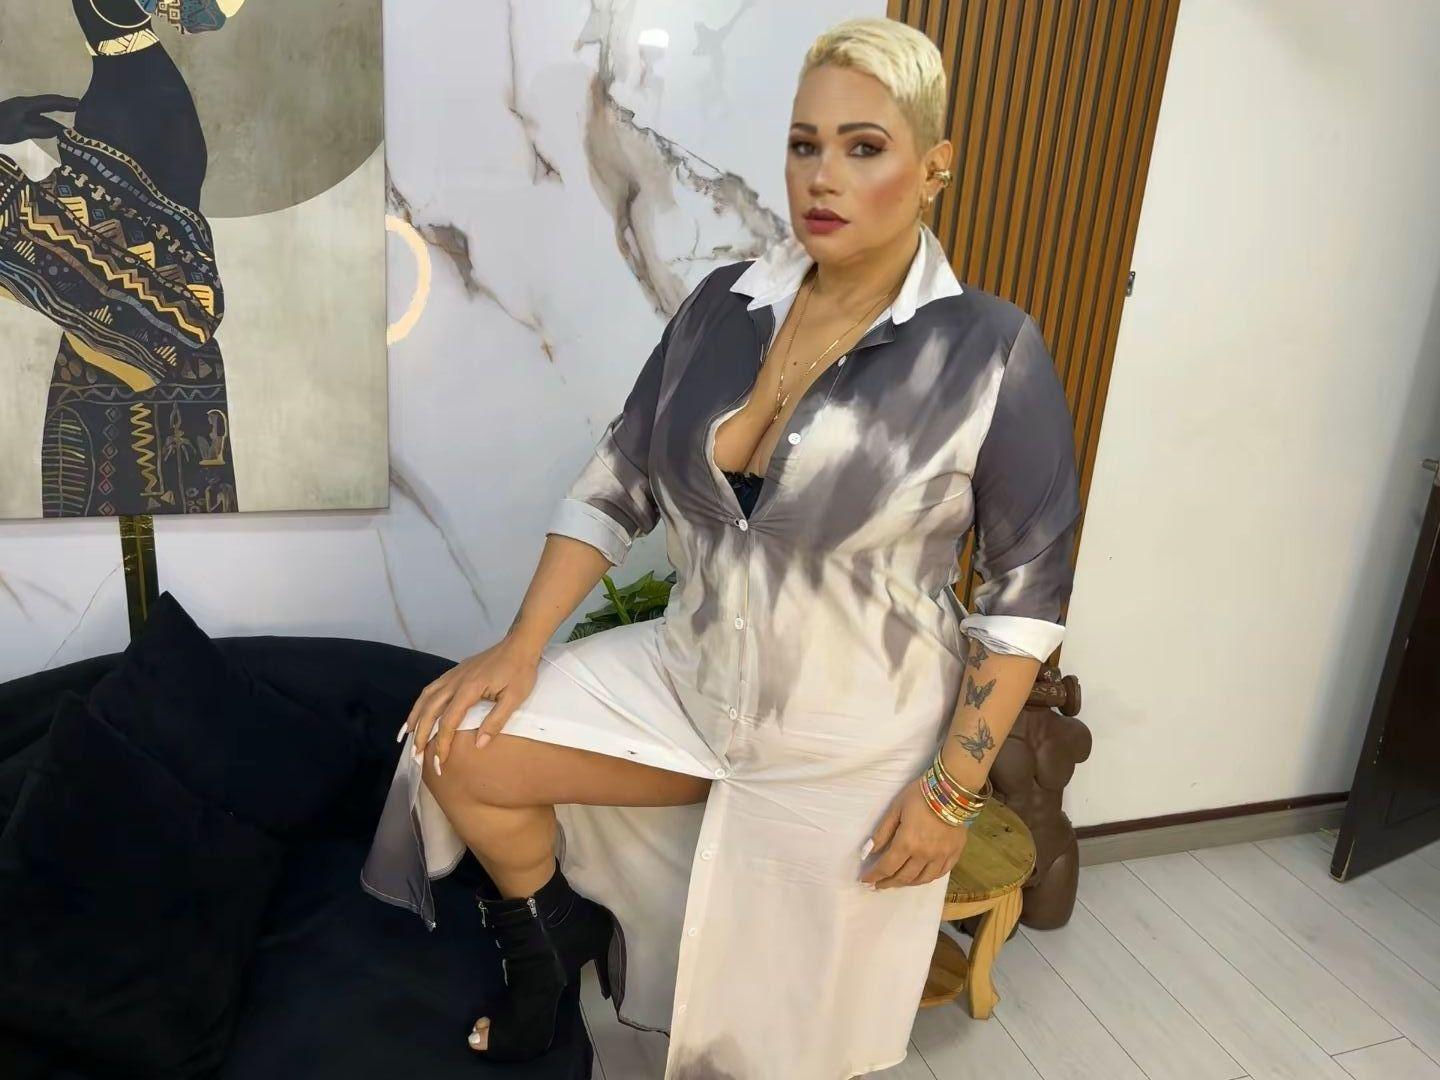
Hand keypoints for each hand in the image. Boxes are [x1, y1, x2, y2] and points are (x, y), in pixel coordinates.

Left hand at [0, 96, 79, 143]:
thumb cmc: (0, 128)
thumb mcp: (20, 131)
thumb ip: (40, 130)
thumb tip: (59, 130)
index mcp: (26, 105)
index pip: (50, 102)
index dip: (65, 102)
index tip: (80, 103)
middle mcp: (25, 106)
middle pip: (48, 104)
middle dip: (63, 106)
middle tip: (80, 108)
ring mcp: (21, 112)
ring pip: (43, 114)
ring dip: (57, 117)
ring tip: (72, 123)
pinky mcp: (18, 119)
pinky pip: (37, 120)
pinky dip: (48, 125)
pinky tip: (57, 131)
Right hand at [399, 636, 541, 775]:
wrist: (519, 645)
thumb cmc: (520, 672)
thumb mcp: (514, 698)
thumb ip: (495, 721)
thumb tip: (479, 744)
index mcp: (469, 689)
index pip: (448, 722)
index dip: (442, 743)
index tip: (439, 762)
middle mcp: (455, 682)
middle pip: (430, 710)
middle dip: (421, 734)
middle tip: (415, 755)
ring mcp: (453, 675)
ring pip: (426, 698)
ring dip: (414, 717)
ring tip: (406, 735)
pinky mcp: (455, 672)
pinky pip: (431, 688)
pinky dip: (421, 702)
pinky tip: (419, 712)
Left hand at [860, 776, 969, 889]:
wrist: (953, 790)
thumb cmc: (920, 795)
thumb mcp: (895, 809)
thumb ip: (882, 832)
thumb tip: (868, 852)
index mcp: (907, 843)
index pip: (886, 866)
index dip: (874, 876)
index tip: (865, 880)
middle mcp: (924, 855)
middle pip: (903, 877)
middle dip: (888, 883)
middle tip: (878, 885)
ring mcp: (941, 857)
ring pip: (922, 879)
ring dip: (907, 883)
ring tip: (897, 882)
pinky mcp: (954, 854)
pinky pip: (940, 873)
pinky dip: (927, 878)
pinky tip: (921, 876)